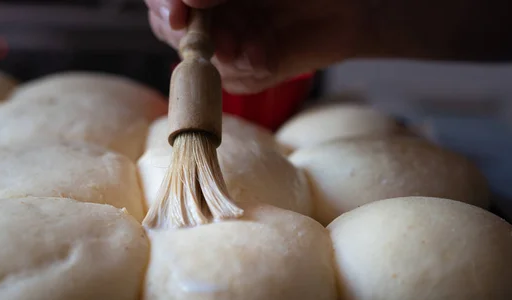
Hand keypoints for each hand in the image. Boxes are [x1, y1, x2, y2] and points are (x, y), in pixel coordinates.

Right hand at [145, 0, 366, 93]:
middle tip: (224, 40)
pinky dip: (250, 67)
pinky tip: (267, 53)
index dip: (163, 6)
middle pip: (172, 31)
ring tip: (258, 44)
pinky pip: (237, 79)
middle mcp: (211, 15)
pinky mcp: (250, 71)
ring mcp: (228, 44)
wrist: (348, 10)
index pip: (163, 2)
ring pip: (204, 58)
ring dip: (228, 53)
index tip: (177, 13)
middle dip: (196, 36)